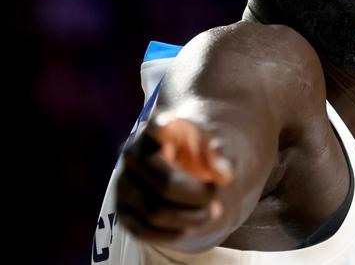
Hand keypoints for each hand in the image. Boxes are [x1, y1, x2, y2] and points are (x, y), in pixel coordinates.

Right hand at [116, 118, 232, 243]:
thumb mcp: (217, 142)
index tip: (171, 128)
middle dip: (198, 196)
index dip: (166, 129)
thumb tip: (225, 174)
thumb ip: (223, 153)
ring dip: (191, 217)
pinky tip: (192, 225)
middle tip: (216, 194)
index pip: (159, 126)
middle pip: (167, 183)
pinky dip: (173, 232)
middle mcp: (133, 152)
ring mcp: (124, 181)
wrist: (184, 159)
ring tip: (212, 211)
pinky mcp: (124, 208)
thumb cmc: (202, 147)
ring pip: (156, 211)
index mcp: (157, 127)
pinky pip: (145, 230)